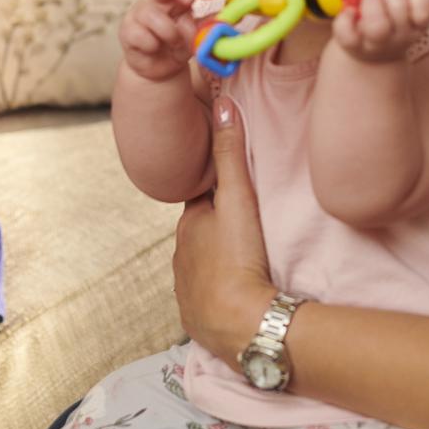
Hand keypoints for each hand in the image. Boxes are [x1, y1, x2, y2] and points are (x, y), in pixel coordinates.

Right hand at [119, 0, 217, 81]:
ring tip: (174, 43)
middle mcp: (156, 0)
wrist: (159, 70)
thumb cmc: (178, 46)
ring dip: (169, 31)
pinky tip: (154, 49)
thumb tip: (226, 15)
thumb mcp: (196, 34)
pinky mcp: (127, 31)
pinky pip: (142, 35)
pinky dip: (153, 45)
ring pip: (152, 14)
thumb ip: (207, 24)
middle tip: (191, 0)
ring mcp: (139, 14)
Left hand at [174, 96, 276, 358]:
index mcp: (189, 224)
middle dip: (218, 227)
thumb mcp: (238, 199)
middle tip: (247, 225)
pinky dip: (218, 290)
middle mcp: (181, 255)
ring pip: (203, 264)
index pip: (202, 199)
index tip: (234, 188)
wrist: (242, 324)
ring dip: (219, 260)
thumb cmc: (238, 258)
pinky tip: (237, 292)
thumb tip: (221, 103)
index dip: (216, 191)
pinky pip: (206, 296)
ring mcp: (186, 288)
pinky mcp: (196, 317)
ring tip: (245, 260)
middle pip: (202, 232)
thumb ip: (231, 154)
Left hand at [332, 0, 428, 63]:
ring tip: (364, 0)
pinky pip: (348, 33)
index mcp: (416, 22)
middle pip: (399, 9)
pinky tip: (349, 12)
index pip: (426, 8)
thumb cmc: (386, 17)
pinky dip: (345, 18)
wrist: (368, 52)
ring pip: (377, 26)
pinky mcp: (353, 47)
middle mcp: (400, 35)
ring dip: (369, 4)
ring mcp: (377, 44)